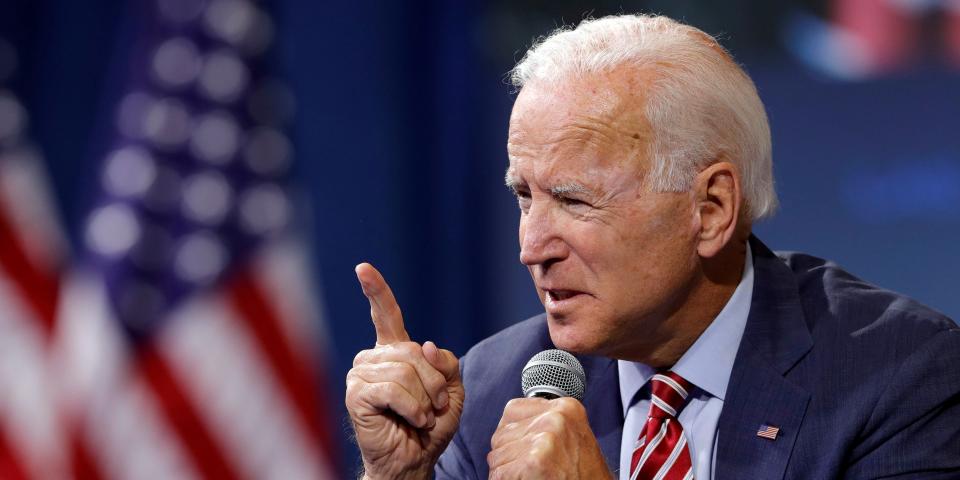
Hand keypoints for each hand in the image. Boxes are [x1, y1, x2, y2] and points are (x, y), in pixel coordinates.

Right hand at [346, 263, 464, 479]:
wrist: (413, 461)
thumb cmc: (429, 426)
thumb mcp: (451, 389)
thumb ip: (445, 363)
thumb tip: (425, 346)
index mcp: (394, 352)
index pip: (386, 315)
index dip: (376, 291)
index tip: (363, 268)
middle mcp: (373, 358)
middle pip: (415, 351)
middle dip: (435, 382)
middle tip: (435, 407)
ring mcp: (360, 374)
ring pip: (406, 371)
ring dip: (425, 399)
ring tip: (422, 416)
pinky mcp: (356, 394)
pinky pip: (394, 390)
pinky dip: (412, 409)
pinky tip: (411, 421)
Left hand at [487, 397, 611, 479]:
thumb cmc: (585, 475)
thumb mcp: (572, 437)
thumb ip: (544, 424)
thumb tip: (511, 425)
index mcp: (566, 408)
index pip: (513, 410)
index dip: (514, 435)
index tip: (526, 449)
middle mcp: (555, 418)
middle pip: (502, 433)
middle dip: (510, 454)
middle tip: (533, 468)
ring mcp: (544, 439)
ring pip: (497, 454)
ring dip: (508, 470)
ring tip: (532, 475)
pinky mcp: (533, 461)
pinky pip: (499, 473)